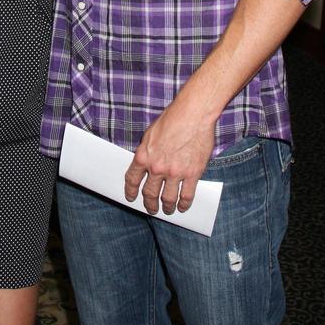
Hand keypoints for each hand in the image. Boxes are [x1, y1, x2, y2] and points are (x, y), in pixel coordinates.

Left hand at [124, 98, 214, 214]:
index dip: (130, 191)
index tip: (131, 197)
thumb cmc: (172, 118)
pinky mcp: (192, 174)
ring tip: (167, 210)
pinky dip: (184, 204)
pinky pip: (187, 195)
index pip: (132, 179)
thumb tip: (145, 165)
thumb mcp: (150, 133)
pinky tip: (183, 206)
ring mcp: (175, 172)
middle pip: (150, 193)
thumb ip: (147, 151)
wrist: (193, 114)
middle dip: (149, 204)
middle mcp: (157, 167)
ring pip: (168, 198)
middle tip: (151, 208)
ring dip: (166, 207)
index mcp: (144, 156)